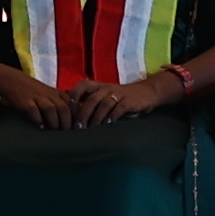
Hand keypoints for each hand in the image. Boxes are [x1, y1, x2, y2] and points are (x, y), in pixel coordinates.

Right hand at [0, 65, 75, 128]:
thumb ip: (63, 104)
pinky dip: (38, 120)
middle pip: (64, 108)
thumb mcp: (52, 95)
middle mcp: (50, 95)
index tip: (79, 129)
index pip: (73, 105)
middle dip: (66, 123)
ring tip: (54, 131)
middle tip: (67, 134)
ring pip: (51, 109)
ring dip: (54, 122)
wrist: (15, 81)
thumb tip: (74, 122)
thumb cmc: (36, 92)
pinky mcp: (26, 101)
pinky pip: (33, 111)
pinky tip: (40, 126)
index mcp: (59, 94)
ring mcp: (38, 97)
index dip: (77, 117)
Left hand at [61, 72, 178, 126]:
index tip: (67, 109)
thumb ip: (89, 99)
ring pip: (103, 105)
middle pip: (91, 99)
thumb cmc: (121, 97)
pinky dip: (111, 117)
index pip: (82, 85)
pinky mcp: (129, 101)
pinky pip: (118, 109)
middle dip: (83, 114)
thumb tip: (67, 107)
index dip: (73, 95)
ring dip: (95, 118)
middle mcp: (107, 88)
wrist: (147, 92)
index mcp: (99, 86)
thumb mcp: (105, 94)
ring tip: (89, 130)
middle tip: (77, 128)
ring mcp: (119, 94)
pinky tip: (107, 125)